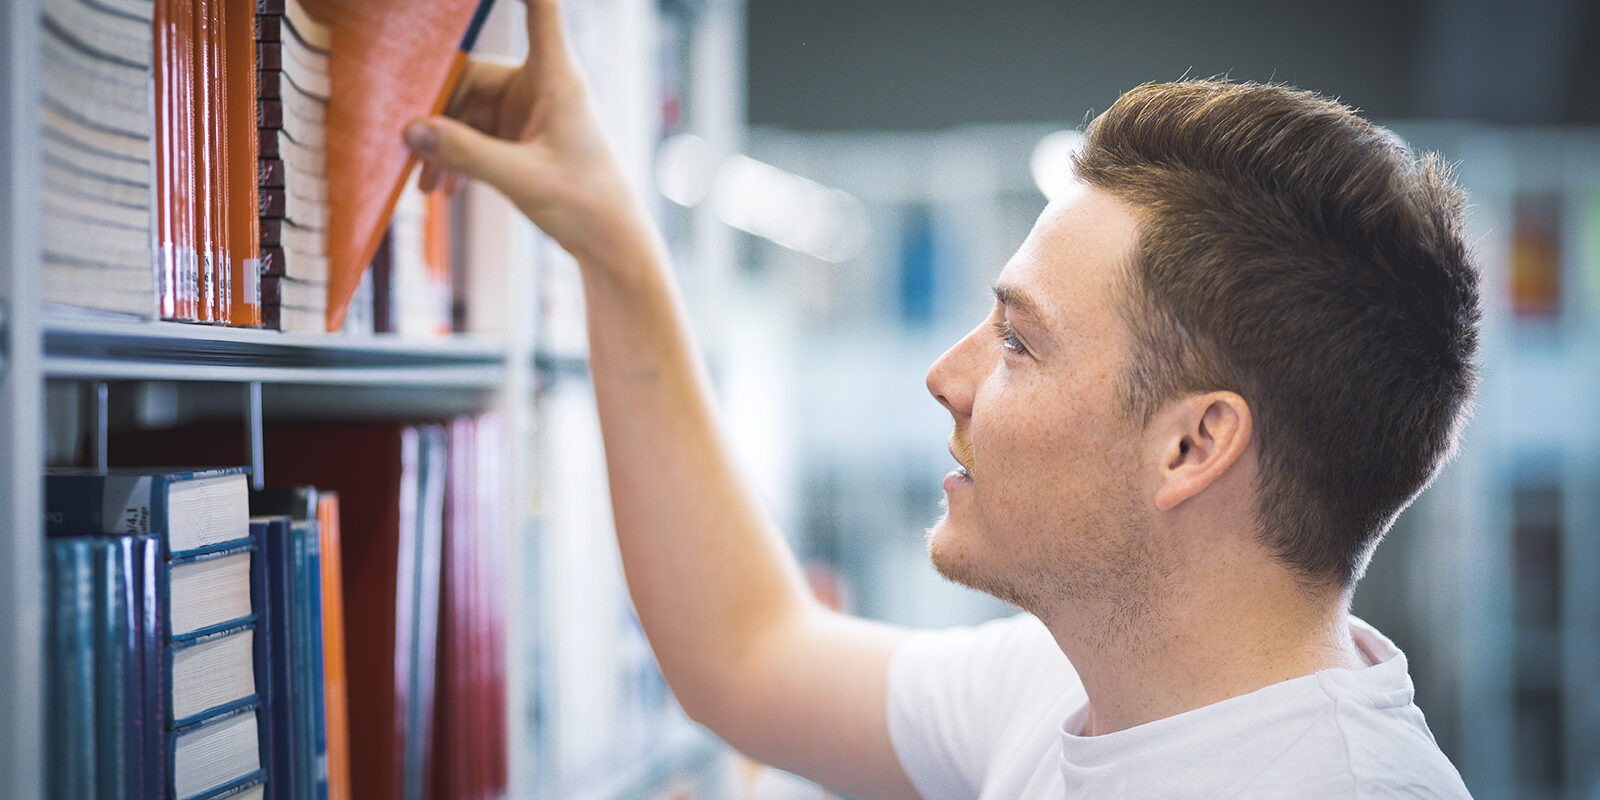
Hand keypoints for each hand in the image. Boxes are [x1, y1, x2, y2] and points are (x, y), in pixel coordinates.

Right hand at [403, 0, 650, 265]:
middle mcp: (541, 84)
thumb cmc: (584, 203)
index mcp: (554, 76)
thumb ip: (464, 153)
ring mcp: (529, 110)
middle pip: (471, 75)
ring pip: (467, 110)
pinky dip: (456, 156)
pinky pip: (476, 134)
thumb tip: (411, 131)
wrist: (610, 242)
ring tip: (423, 183)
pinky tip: (440, 188)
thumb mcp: (519, 178)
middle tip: (405, 147)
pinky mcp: (521, 136)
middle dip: (436, 112)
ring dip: (442, 143)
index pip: (539, 9)